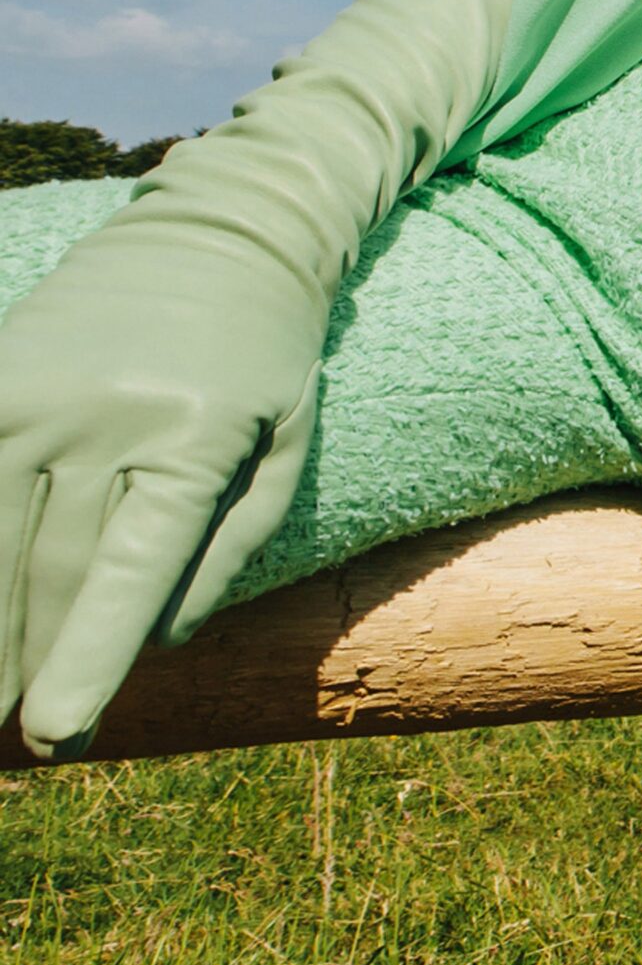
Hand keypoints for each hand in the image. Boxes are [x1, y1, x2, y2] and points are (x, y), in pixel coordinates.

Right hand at [0, 203, 327, 760]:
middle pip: (51, 570)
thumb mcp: (287, 445)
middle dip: (34, 666)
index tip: (60, 732)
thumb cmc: (269, 350)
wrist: (226, 221)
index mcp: (194, 436)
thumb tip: (155, 642)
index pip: (127, 570)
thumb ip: (230, 548)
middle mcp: (107, 411)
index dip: (88, 659)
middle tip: (31, 744)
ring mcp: (37, 386)